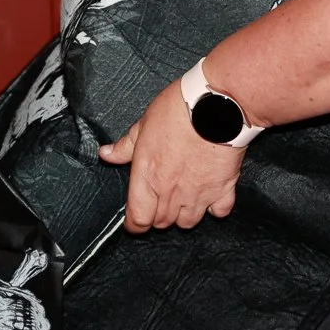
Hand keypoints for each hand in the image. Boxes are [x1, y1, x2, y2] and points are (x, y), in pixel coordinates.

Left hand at [99, 80, 243, 232]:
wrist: (217, 106)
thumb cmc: (178, 110)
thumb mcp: (144, 124)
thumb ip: (125, 146)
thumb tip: (106, 154)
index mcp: (148, 177)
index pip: (138, 219)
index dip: (135, 224)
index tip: (135, 220)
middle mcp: (172, 191)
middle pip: (162, 223)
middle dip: (157, 216)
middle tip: (159, 201)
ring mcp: (198, 193)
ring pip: (188, 222)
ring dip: (183, 214)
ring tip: (183, 197)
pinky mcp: (223, 189)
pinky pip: (219, 212)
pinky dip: (214, 208)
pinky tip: (210, 195)